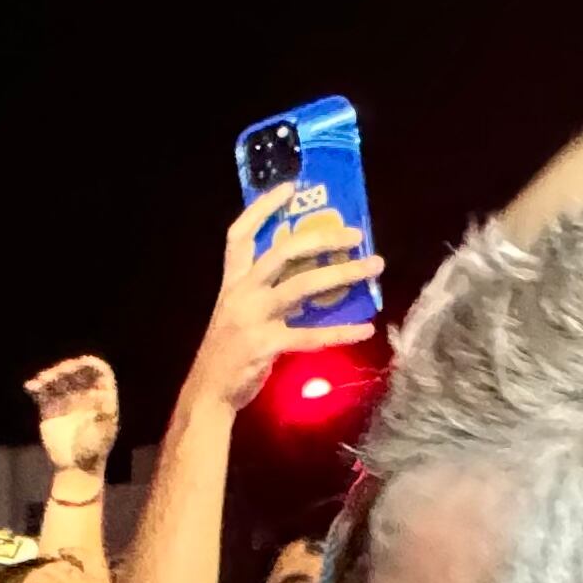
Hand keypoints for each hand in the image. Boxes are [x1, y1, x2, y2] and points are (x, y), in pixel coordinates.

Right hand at [25, 355, 121, 475]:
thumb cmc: (93, 451)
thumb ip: (102, 412)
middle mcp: (84, 394)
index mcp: (101, 396)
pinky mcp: (50, 409)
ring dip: (49, 376)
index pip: (97, 371)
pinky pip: (43, 392)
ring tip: (40, 381)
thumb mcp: (102, 431)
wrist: (75, 468)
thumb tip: (97, 393)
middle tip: (54, 374)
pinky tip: (31, 387)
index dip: (88, 365)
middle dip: (65, 369)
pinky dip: (37, 387)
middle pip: (75, 372)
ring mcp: (67, 401)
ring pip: (58, 379)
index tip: (77, 365)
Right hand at [187, 187, 385, 415]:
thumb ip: (266, 293)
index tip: (290, 188)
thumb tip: (312, 276)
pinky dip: (341, 332)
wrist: (208, 394)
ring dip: (342, 273)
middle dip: (320, 237)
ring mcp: (253, 318)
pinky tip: (365, 329)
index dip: (262, 208)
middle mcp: (241, 294)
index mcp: (232, 283)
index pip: (239, 235)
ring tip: (373, 266)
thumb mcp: (238, 313)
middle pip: (282, 252)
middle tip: (355, 234)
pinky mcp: (266, 345)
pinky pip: (311, 335)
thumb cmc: (228, 353)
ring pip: (302, 286)